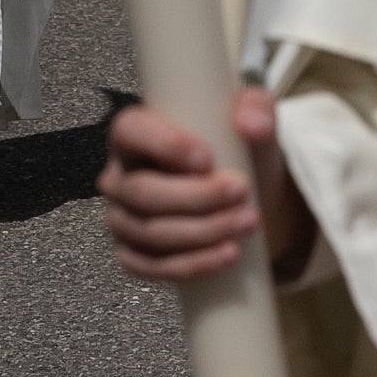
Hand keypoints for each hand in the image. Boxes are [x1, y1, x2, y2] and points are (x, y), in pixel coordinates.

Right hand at [99, 88, 312, 284]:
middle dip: (195, 197)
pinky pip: (151, 267)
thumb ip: (257, 109)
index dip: (163, 145)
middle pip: (144, 192)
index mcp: (134, 133)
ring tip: (246, 223)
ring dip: (202, 232)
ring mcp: (121, 219)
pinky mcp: (131, 255)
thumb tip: (251, 123)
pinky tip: (225, 255)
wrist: (244, 198)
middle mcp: (119, 176)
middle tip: (241, 192)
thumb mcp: (252, 120)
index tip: (206, 159)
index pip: (131, 131)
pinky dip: (191, 264)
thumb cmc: (236, 150)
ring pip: (150, 232)